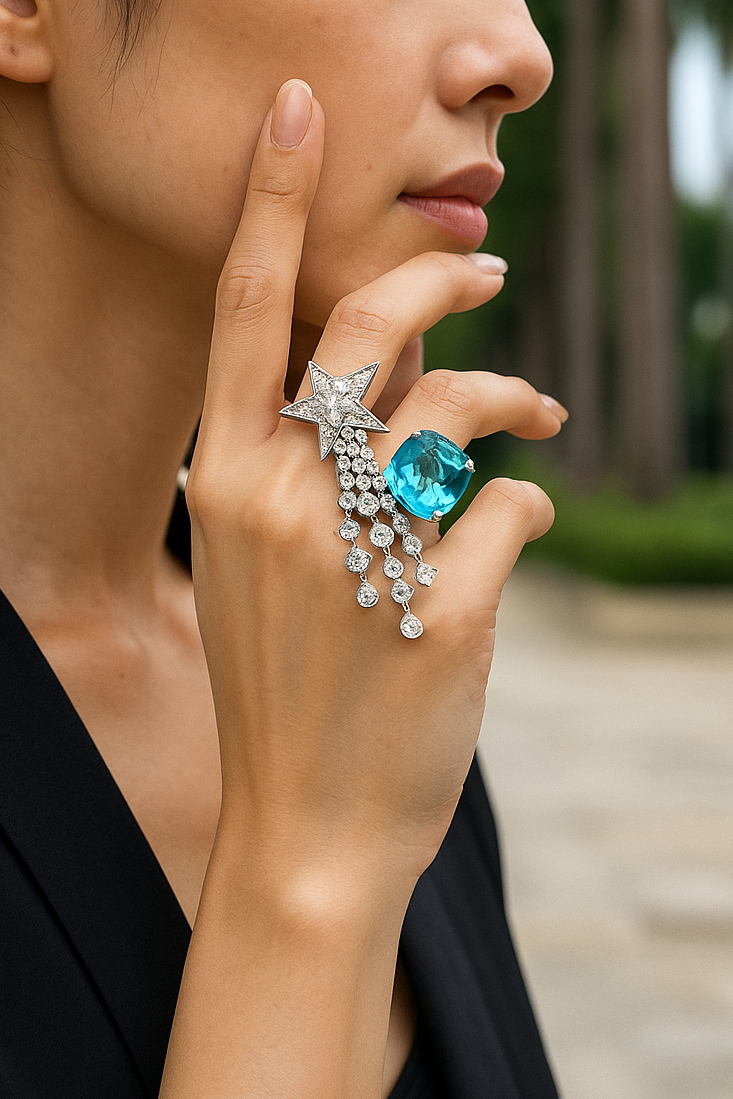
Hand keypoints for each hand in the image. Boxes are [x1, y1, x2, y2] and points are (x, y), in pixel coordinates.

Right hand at [187, 79, 560, 892]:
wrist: (306, 822)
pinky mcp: (446, 605)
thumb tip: (396, 367)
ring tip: (540, 412)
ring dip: (512, 393)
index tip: (300, 115)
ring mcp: (362, 552)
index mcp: (224, 481)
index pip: (243, 310)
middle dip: (438, 272)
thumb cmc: (282, 683)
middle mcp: (282, 499)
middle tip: (490, 265)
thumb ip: (304, 460)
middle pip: (369, 325)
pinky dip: (528, 506)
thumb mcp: (256, 562)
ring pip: (459, 405)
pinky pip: (512, 511)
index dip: (273, 201)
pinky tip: (519, 528)